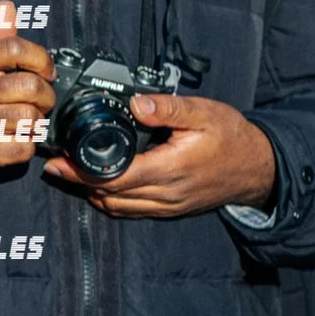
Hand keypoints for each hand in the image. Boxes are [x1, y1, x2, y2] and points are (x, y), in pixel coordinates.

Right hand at [0, 4, 53, 190]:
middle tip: (38, 103)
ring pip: (30, 117)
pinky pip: (24, 147)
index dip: (40, 59)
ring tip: (25, 123)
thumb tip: (6, 6)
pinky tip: (15, 141)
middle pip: (30, 87)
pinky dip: (27, 146)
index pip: (14, 47)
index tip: (45, 72)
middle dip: (45, 97)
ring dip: (36, 124)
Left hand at [41, 92, 277, 216]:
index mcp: (171, 169)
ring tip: (70, 173)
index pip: (115, 177)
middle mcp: (166, 194)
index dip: (81, 172)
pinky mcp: (170, 210)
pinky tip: (98, 186)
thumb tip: (136, 104)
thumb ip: (168, 108)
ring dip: (91, 193)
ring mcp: (168, 206)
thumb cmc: (233, 138)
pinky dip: (111, 200)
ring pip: (118, 207)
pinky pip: (132, 211)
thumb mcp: (204, 113)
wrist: (260, 168)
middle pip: (109, 195)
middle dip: (77, 182)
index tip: (58, 162)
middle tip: (54, 165)